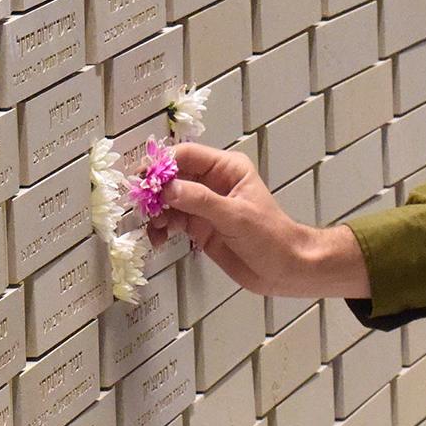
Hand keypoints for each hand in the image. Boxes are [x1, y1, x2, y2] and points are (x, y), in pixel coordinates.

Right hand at [146, 142, 368, 297]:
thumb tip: (166, 188)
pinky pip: (173, 221)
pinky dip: (161, 228)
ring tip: (152, 226)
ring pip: (169, 200)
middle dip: (154, 189)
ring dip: (155, 211)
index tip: (144, 179)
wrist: (285, 270)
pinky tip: (158, 238)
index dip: (163, 164)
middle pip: (173, 177)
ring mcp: (204, 206)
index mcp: (226, 168)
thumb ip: (199, 200)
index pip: (187, 155)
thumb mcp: (235, 215)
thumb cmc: (270, 237)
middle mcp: (212, 183)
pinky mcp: (200, 227)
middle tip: (140, 205)